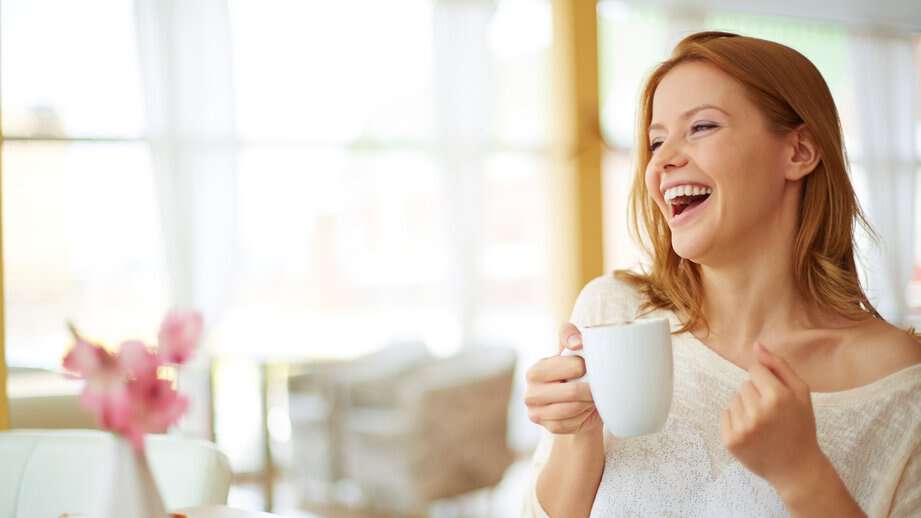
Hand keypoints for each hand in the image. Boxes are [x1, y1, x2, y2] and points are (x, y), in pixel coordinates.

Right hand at [524, 323, 601, 435]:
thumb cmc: (573, 372)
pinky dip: (583, 417)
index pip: (573, 366)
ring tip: (591, 397)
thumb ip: (570, 335)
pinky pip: (572, 424)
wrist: (575, 401)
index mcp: (535, 371)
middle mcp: (530, 393)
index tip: (590, 368)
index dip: (588, 367)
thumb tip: (577, 343)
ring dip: (588, 403)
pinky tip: (584, 410)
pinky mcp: (548, 428)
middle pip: (573, 392)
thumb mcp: (570, 350)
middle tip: (597, 387)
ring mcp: (537, 413)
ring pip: (574, 409)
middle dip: (591, 390)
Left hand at [720, 342, 825, 494]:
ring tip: (763, 425)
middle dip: (757, 395)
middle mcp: (758, 411)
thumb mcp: (801, 392)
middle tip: (772, 415)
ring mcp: (742, 427)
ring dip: (746, 407)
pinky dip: (736, 421)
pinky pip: (726, 414)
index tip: (777, 397)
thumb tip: (756, 345)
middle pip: (744, 384)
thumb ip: (779, 365)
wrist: (796, 468)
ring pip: (735, 399)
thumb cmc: (800, 426)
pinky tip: (753, 433)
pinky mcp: (730, 440)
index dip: (767, 382)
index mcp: (777, 397)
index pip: (756, 369)